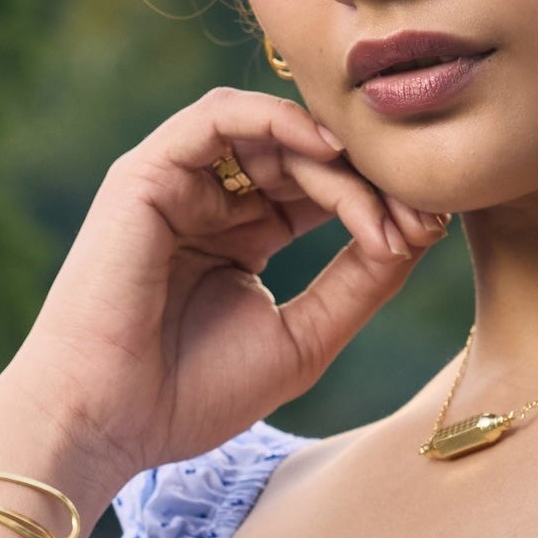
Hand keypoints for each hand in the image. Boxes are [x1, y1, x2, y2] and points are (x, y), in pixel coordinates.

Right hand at [0, 88, 449, 500]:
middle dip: (366, 176)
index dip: (378, 201)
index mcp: (242, 239)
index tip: (430, 228)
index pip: (321, 192)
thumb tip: (421, 231)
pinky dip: (275, 119)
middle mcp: (210, 203)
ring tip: (374, 189)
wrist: (107, 421)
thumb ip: (359, 283)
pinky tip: (324, 149)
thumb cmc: (190, 395)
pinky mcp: (146, 172)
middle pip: (303, 156)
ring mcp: (176, 184)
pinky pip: (217, 116)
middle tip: (417, 209)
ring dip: (330, 153)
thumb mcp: (303, 339)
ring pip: (269, 132)